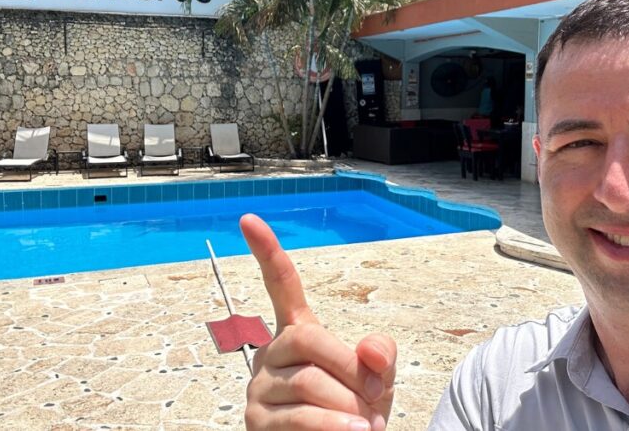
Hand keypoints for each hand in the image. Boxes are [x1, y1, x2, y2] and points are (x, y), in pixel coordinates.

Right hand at [241, 213, 396, 430]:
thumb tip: (371, 354)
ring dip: (348, 407)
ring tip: (366, 426)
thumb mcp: (378, 379)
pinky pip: (298, 418)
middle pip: (307, 340)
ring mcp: (259, 389)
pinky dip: (332, 428)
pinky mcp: (256, 424)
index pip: (281, 285)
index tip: (249, 218)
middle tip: (377, 396)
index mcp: (297, 333)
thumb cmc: (357, 412)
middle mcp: (271, 355)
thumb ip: (379, 355)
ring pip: (307, 384)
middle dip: (349, 367)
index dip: (267, 252)